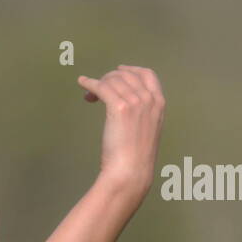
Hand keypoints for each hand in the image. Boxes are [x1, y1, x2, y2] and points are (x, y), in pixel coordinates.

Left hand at [77, 65, 164, 195]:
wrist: (131, 171)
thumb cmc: (136, 157)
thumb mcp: (147, 131)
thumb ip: (142, 115)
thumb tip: (125, 106)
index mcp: (159, 104)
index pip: (147, 75)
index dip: (131, 70)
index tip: (118, 70)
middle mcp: (149, 99)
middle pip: (127, 76)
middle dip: (110, 78)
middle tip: (98, 88)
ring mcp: (136, 102)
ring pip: (113, 80)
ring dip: (99, 83)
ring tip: (89, 94)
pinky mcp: (119, 108)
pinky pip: (102, 87)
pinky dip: (90, 83)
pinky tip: (82, 83)